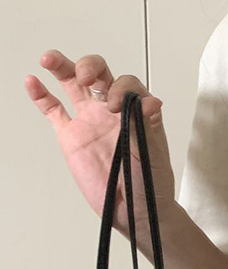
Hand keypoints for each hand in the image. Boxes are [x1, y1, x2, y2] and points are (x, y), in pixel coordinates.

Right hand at [25, 50, 175, 235]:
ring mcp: (90, 121)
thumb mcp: (154, 152)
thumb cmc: (150, 181)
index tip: (117, 107)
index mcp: (135, 111)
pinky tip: (33, 81)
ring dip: (62, 67)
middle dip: (89, 66)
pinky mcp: (71, 136)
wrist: (133, 210)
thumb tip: (149, 101)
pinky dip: (42, 96)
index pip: (126, 84)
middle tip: (85, 75)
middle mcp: (112, 111)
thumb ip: (148, 125)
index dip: (120, 88)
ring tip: (49, 59)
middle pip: (98, 74)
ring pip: (73, 85)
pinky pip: (54, 110)